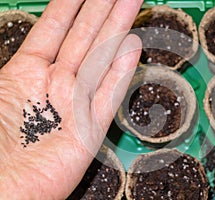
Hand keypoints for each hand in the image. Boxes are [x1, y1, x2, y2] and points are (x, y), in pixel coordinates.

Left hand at [0, 0, 142, 198]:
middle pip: (83, 38)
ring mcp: (75, 105)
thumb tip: (39, 39)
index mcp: (26, 74)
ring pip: (100, 60)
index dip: (70, 5)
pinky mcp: (90, 128)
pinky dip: (121, 71)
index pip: (54, 29)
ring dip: (117, 31)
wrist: (3, 192)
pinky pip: (108, 93)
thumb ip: (17, 67)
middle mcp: (55, 86)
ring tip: (130, 5)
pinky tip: (132, 49)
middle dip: (102, 10)